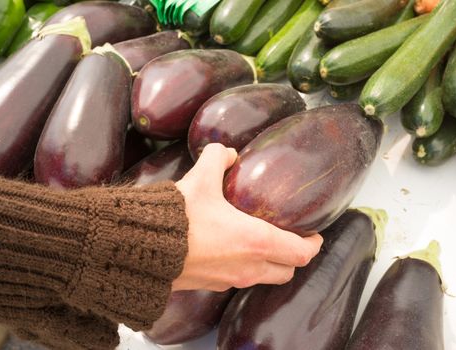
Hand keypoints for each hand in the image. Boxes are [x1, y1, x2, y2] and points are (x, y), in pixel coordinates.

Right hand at [173, 143, 322, 291]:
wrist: (141, 246)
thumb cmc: (177, 217)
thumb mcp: (200, 178)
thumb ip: (218, 158)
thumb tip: (227, 153)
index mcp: (256, 241)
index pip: (302, 253)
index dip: (314, 244)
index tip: (315, 235)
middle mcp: (248, 267)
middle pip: (287, 271)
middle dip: (293, 257)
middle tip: (291, 240)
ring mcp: (229, 281)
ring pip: (264, 279)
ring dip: (270, 265)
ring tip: (262, 245)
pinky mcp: (210, 286)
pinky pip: (238, 281)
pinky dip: (244, 269)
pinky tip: (231, 251)